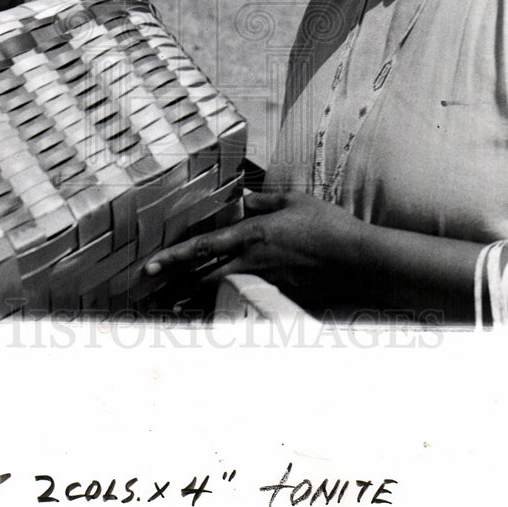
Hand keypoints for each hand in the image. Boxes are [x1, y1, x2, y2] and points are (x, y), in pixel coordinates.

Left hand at [146, 189, 363, 307]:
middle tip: (153, 292)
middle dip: (176, 285)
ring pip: (221, 292)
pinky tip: (216, 309)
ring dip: (195, 299)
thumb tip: (244, 198)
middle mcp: (252, 261)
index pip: (203, 248)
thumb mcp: (294, 200)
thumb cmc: (328, 225)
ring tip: (174, 304)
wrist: (357, 260)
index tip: (150, 267)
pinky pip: (244, 299)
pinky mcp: (279, 296)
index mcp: (252, 234)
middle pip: (203, 277)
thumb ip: (265, 200)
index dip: (174, 258)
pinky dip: (226, 303)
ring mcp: (265, 281)